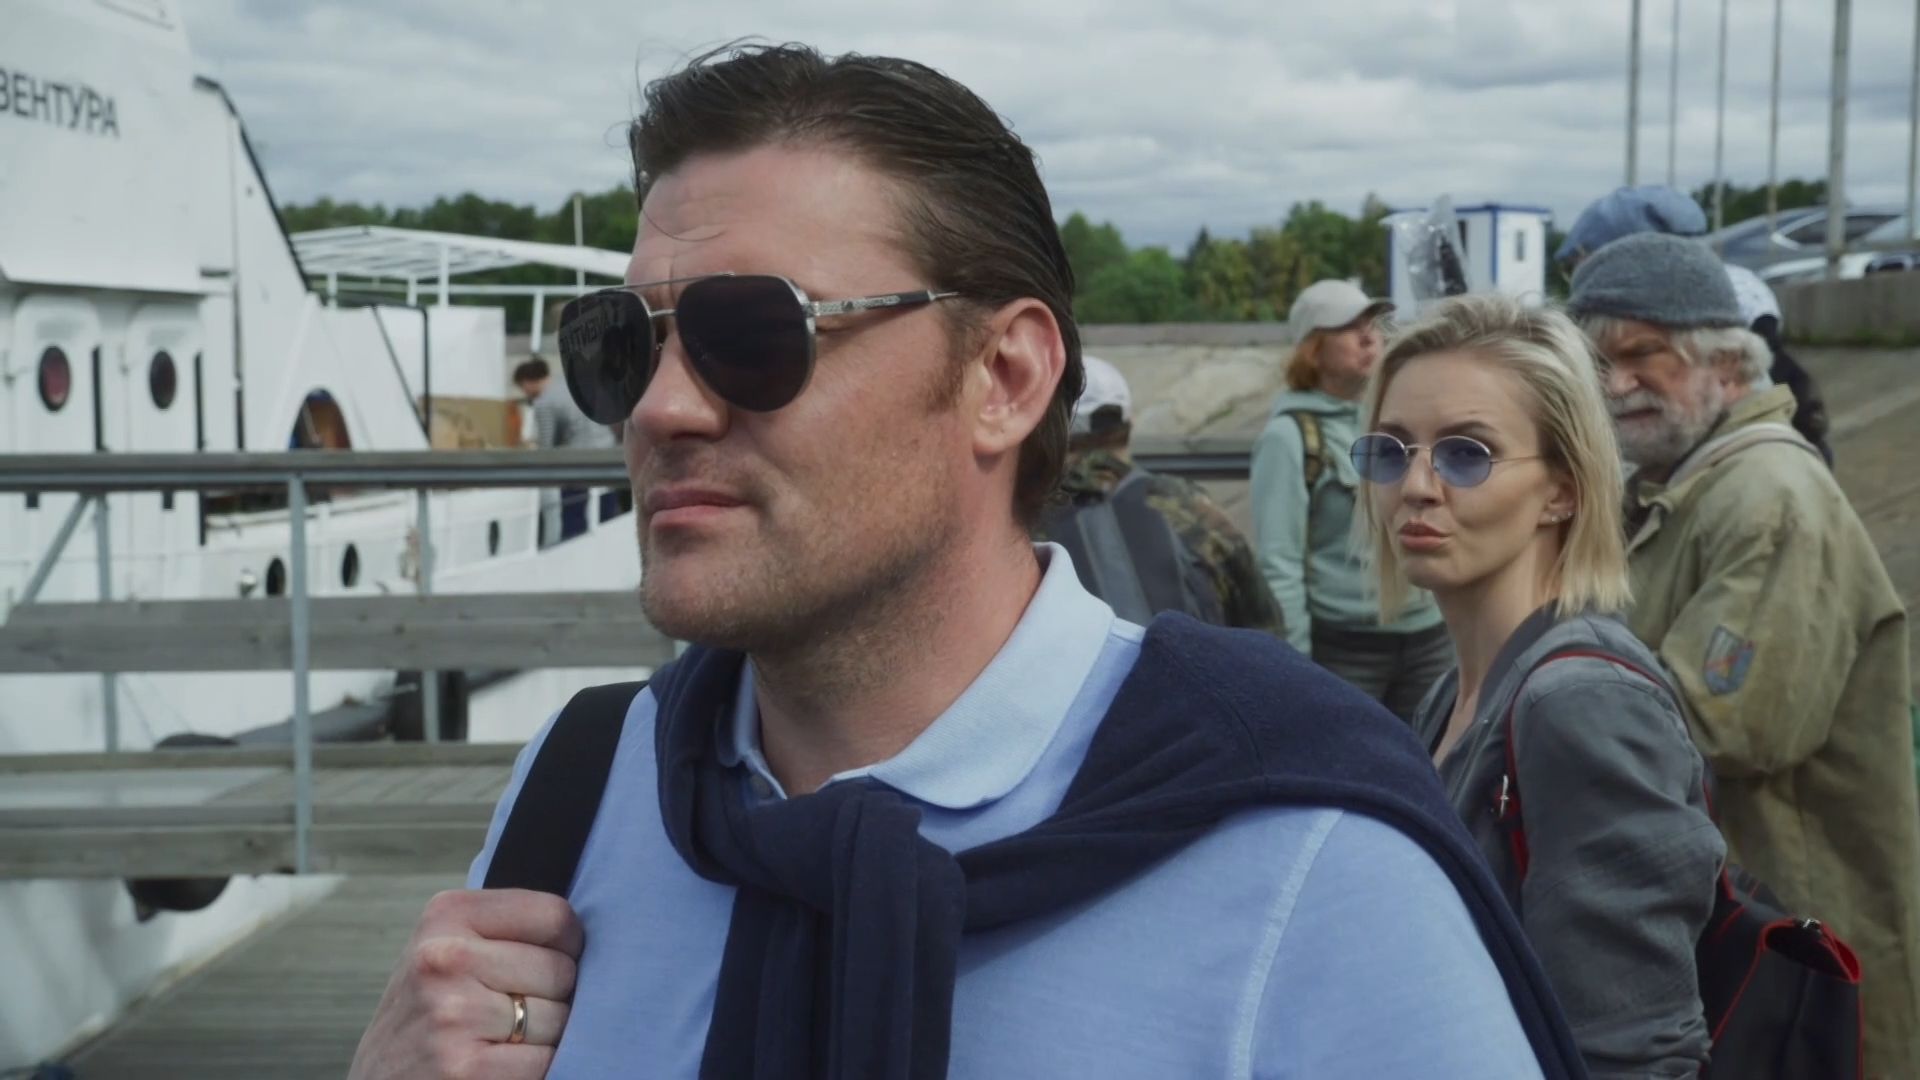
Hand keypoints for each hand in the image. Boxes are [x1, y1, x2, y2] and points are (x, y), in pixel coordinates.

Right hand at [348, 888, 583, 1079]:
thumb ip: (502, 930)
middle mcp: (444, 958)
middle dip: (553, 999)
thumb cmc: (426, 1017)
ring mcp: (453, 1014)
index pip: (554, 916)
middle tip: (516, 1016)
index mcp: (444, 916)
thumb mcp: (445, 951)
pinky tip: (504, 1068)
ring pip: (560, 1019)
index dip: (568, 947)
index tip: (548, 965)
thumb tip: (588, 929)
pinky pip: (548, 1062)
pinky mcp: (466, 1069)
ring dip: (546, 1038)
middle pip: (561, 970)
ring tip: (505, 1043)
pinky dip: (540, 1070)